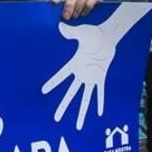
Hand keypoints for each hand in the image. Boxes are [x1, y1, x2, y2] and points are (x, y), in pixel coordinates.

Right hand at [42, 3, 151, 129]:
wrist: (107, 36)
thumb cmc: (94, 34)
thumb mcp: (82, 33)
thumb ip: (72, 32)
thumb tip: (60, 26)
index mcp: (75, 65)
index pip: (61, 76)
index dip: (53, 83)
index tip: (43, 91)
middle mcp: (81, 74)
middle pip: (70, 94)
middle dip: (63, 107)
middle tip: (56, 118)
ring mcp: (91, 78)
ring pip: (85, 98)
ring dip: (81, 112)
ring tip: (78, 125)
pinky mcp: (100, 78)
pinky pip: (100, 92)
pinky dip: (100, 102)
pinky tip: (99, 113)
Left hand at [50, 0, 101, 20]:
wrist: (84, 11)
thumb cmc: (70, 9)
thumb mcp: (62, 7)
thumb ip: (58, 8)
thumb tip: (52, 13)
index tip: (54, 2)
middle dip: (69, 4)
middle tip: (66, 16)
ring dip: (78, 7)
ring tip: (74, 17)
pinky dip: (87, 7)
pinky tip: (83, 14)